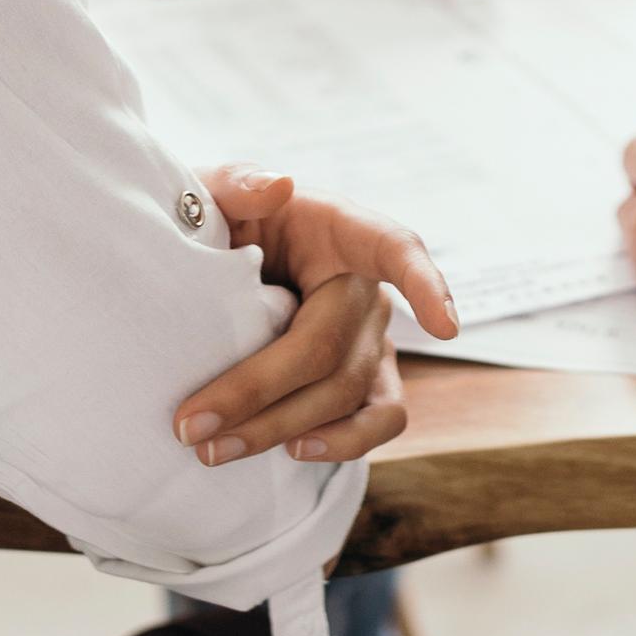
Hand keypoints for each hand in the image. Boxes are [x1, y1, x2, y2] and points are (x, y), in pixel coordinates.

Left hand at [171, 165, 460, 467]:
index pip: (395, 248)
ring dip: (279, 427)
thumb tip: (277, 185)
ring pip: (346, 393)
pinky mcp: (366, 379)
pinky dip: (345, 442)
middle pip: (331, 346)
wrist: (215, 267)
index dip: (425, 285)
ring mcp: (373, 337)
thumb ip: (237, 182)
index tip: (445, 327)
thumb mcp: (217, 193)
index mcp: (339, 230)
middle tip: (190, 425)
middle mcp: (367, 287)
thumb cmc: (224, 225)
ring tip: (214, 449)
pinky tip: (294, 453)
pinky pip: (379, 419)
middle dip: (259, 389)